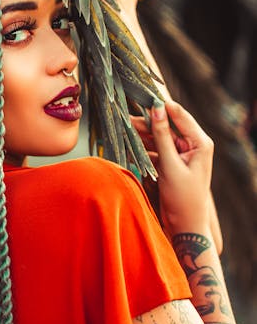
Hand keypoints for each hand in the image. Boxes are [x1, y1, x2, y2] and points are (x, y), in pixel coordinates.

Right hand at [131, 101, 214, 238]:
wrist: (185, 226)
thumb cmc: (183, 197)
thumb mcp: (170, 164)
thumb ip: (162, 136)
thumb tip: (157, 109)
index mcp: (200, 142)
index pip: (179, 115)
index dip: (161, 106)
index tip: (141, 97)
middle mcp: (193, 145)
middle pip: (167, 127)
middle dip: (147, 123)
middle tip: (125, 119)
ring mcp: (182, 155)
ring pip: (159, 139)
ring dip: (143, 137)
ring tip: (123, 131)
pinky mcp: (172, 164)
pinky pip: (156, 152)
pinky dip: (144, 151)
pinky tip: (129, 148)